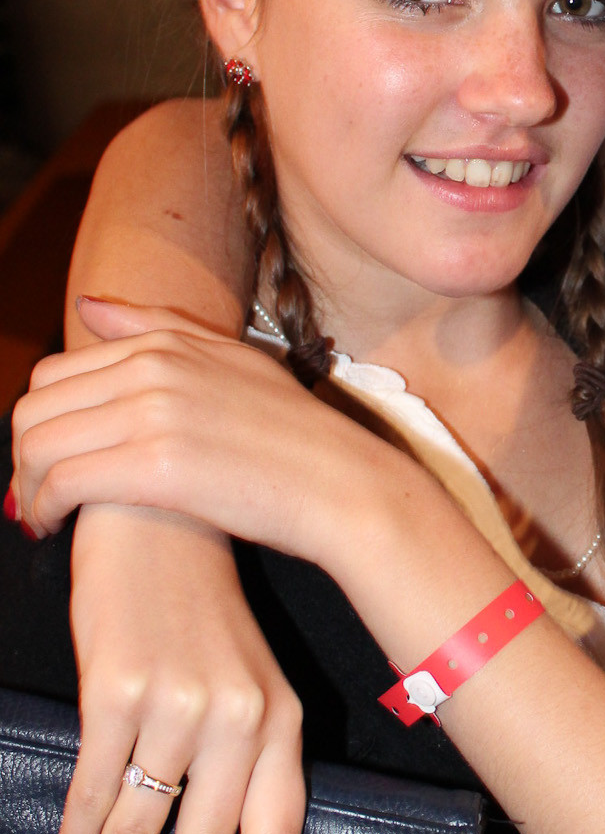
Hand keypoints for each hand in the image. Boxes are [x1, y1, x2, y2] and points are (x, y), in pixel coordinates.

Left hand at [11, 299, 382, 558]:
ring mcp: (153, 412)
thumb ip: (158, 329)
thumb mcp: (234, 363)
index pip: (57, 371)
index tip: (50, 458)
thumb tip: (87, 307)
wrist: (343, 486)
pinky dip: (43, 507)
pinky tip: (53, 526)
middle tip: (36, 491)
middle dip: (24, 453)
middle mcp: (153, 368)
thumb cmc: (295, 437)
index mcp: (167, 345)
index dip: (41, 420)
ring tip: (39, 514)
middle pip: (36, 405)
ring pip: (38, 443)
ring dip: (25, 484)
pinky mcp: (155, 464)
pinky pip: (61, 481)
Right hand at [57, 502, 304, 833]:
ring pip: (140, 826)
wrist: (159, 524)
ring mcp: (179, 705)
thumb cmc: (201, 612)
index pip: (276, 833)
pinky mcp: (118, 690)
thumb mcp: (249, 677)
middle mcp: (240, 719)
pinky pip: (93, 787)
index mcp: (282, 720)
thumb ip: (247, 751)